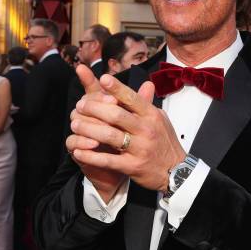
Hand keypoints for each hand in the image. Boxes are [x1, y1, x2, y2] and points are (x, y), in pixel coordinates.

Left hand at [67, 74, 185, 192]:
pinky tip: (78, 151)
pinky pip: (107, 160)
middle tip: (80, 105)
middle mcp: (146, 130)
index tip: (102, 78)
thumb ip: (147, 103)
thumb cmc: (164, 142)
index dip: (117, 88)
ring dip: (88, 129)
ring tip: (75, 124)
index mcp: (152, 115)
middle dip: (94, 108)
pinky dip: (91, 156)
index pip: (132, 98)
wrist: (175, 171)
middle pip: (116, 115)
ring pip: (109, 136)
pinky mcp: (132, 166)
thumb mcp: (160, 119)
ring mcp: (139, 148)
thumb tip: (146, 83)